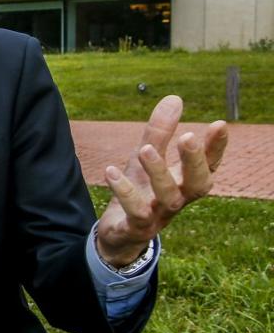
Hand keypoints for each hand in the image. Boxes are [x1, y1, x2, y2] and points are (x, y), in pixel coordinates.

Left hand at [96, 95, 227, 264]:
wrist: (118, 235)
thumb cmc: (140, 193)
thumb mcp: (146, 161)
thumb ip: (159, 132)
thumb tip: (174, 98)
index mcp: (184, 183)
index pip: (209, 166)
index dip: (216, 148)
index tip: (220, 124)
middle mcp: (178, 200)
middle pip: (198, 184)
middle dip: (195, 161)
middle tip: (188, 136)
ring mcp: (159, 216)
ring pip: (168, 197)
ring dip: (158, 172)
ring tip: (144, 149)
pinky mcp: (136, 228)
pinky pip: (135, 213)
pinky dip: (125, 193)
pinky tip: (111, 171)